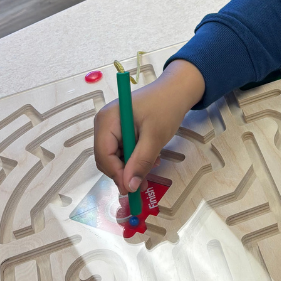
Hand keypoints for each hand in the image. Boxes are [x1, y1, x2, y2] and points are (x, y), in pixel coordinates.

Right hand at [92, 59, 206, 193]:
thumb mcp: (155, 137)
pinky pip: (122, 152)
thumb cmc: (165, 108)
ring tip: (153, 164)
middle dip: (125, 172)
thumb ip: (140, 162)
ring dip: (132, 166)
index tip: (133, 189)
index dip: (117, 174)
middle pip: (106, 159)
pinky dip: (135, 159)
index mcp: (107, 120)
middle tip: (144, 183)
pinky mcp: (120, 131)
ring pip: (115, 158)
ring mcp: (111, 127)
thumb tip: (129, 187)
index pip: (104, 155)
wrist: (176, 91)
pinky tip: (151, 157)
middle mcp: (104, 124)